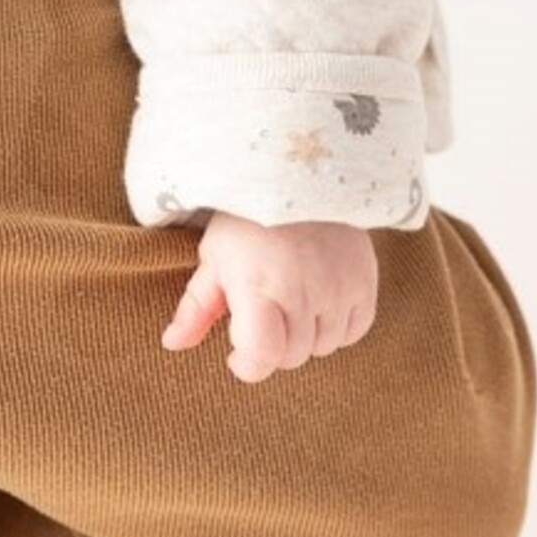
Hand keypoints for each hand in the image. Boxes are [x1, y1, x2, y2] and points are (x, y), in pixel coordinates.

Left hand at [161, 210, 377, 383]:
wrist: (300, 172)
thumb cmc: (247, 218)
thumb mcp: (215, 256)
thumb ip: (195, 307)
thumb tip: (171, 345)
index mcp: (258, 285)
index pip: (262, 356)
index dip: (248, 364)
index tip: (238, 353)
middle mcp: (303, 291)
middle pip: (291, 356)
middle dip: (273, 344)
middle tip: (264, 310)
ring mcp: (339, 287)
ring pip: (323, 347)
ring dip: (305, 334)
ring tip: (290, 297)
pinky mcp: (365, 281)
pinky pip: (354, 331)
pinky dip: (337, 325)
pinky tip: (320, 297)